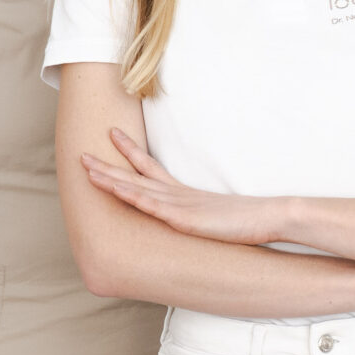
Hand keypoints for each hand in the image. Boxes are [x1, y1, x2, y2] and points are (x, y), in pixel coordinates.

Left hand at [82, 128, 288, 244]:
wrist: (271, 216)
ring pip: (137, 188)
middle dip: (108, 165)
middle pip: (136, 175)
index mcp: (184, 194)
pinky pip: (153, 207)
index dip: (130, 153)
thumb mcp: (218, 218)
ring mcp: (180, 206)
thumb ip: (203, 216)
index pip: (150, 168)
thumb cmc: (249, 220)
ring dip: (111, 178)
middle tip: (83, 154)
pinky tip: (117, 190)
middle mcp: (178, 195)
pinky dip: (133, 197)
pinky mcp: (185, 219)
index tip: (113, 134)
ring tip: (87, 168)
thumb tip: (196, 218)